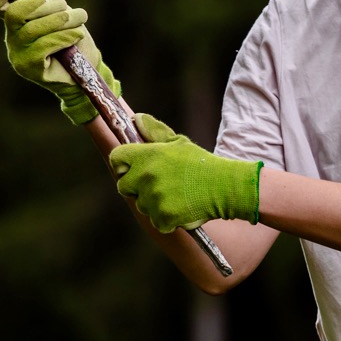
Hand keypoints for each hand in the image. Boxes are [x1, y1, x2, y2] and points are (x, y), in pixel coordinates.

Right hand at [0, 0, 119, 124]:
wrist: (87, 70)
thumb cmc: (72, 39)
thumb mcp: (59, 10)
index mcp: (15, 21)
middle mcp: (11, 37)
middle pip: (15, 13)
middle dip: (42, 4)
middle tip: (64, 4)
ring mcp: (18, 55)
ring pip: (33, 29)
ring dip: (61, 19)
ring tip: (80, 17)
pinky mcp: (29, 68)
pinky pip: (43, 46)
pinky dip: (63, 36)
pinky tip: (77, 35)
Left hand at [106, 114, 261, 232]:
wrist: (225, 186)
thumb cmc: (201, 164)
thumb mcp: (178, 143)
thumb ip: (155, 132)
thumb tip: (137, 118)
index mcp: (147, 155)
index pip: (116, 158)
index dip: (122, 165)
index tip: (131, 169)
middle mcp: (146, 176)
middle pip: (123, 187)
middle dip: (136, 188)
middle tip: (157, 186)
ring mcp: (153, 198)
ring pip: (141, 206)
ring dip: (154, 205)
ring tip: (175, 197)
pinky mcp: (163, 217)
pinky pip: (156, 222)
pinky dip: (167, 220)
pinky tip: (181, 210)